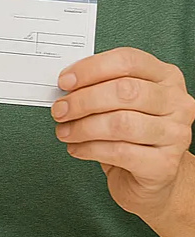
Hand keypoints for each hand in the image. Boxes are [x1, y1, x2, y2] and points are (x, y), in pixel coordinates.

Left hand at [54, 48, 194, 216]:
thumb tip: (66, 83)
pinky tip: (77, 148)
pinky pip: (119, 152)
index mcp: (165, 76)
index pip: (127, 61)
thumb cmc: (132, 132)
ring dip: (82, 127)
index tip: (64, 81)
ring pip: (121, 123)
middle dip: (83, 100)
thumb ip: (100, 85)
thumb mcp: (120, 101)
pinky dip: (89, 149)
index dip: (91, 69)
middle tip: (60, 110)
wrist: (154, 176)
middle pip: (124, 91)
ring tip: (64, 131)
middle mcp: (176, 102)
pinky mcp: (165, 164)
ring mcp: (175, 134)